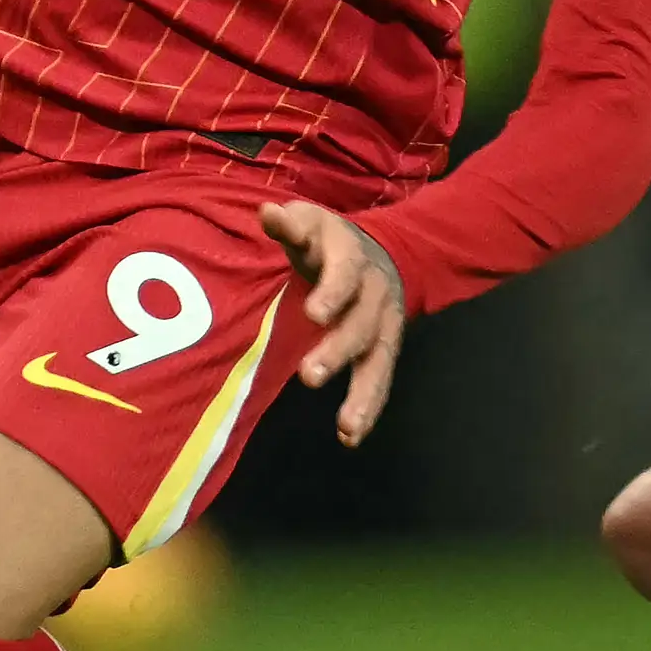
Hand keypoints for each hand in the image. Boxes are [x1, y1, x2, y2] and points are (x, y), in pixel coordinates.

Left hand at [260, 201, 405, 447]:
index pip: (345, 271)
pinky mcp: (383, 349)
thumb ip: (288, 223)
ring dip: (361, 393)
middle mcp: (374, 292)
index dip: (333, 291)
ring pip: (377, 359)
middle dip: (338, 350)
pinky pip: (379, 379)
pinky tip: (350, 437)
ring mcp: (382, 324)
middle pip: (361, 323)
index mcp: (352, 257)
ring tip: (346, 425)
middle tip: (309, 376)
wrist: (382, 252)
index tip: (314, 313)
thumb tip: (267, 213)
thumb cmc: (327, 242)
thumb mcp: (309, 222)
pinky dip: (367, 408)